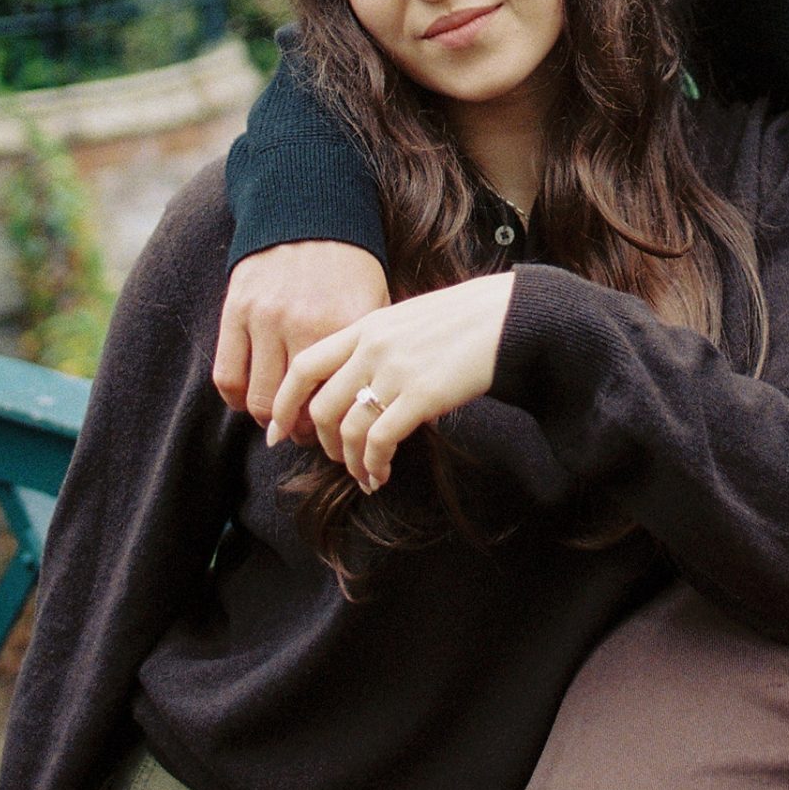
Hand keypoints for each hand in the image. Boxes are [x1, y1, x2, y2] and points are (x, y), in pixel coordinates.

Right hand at [213, 243, 388, 437]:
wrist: (309, 212)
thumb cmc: (349, 266)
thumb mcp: (375, 301)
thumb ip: (371, 350)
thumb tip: (380, 403)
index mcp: (346, 323)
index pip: (340, 397)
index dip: (341, 426)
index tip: (342, 433)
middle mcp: (304, 323)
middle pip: (298, 409)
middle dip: (304, 431)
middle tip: (310, 435)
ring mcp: (265, 318)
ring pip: (260, 399)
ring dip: (270, 420)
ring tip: (281, 420)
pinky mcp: (235, 311)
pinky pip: (228, 377)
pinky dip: (237, 400)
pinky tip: (250, 400)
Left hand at [269, 273, 516, 490]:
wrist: (510, 314)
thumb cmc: (465, 319)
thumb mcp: (408, 318)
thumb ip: (378, 343)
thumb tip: (359, 383)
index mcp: (366, 325)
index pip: (305, 365)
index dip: (285, 403)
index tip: (277, 431)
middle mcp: (373, 346)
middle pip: (321, 406)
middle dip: (322, 443)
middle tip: (336, 459)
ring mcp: (396, 370)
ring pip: (348, 430)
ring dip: (351, 462)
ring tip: (365, 475)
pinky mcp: (421, 395)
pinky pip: (380, 441)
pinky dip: (374, 465)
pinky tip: (382, 474)